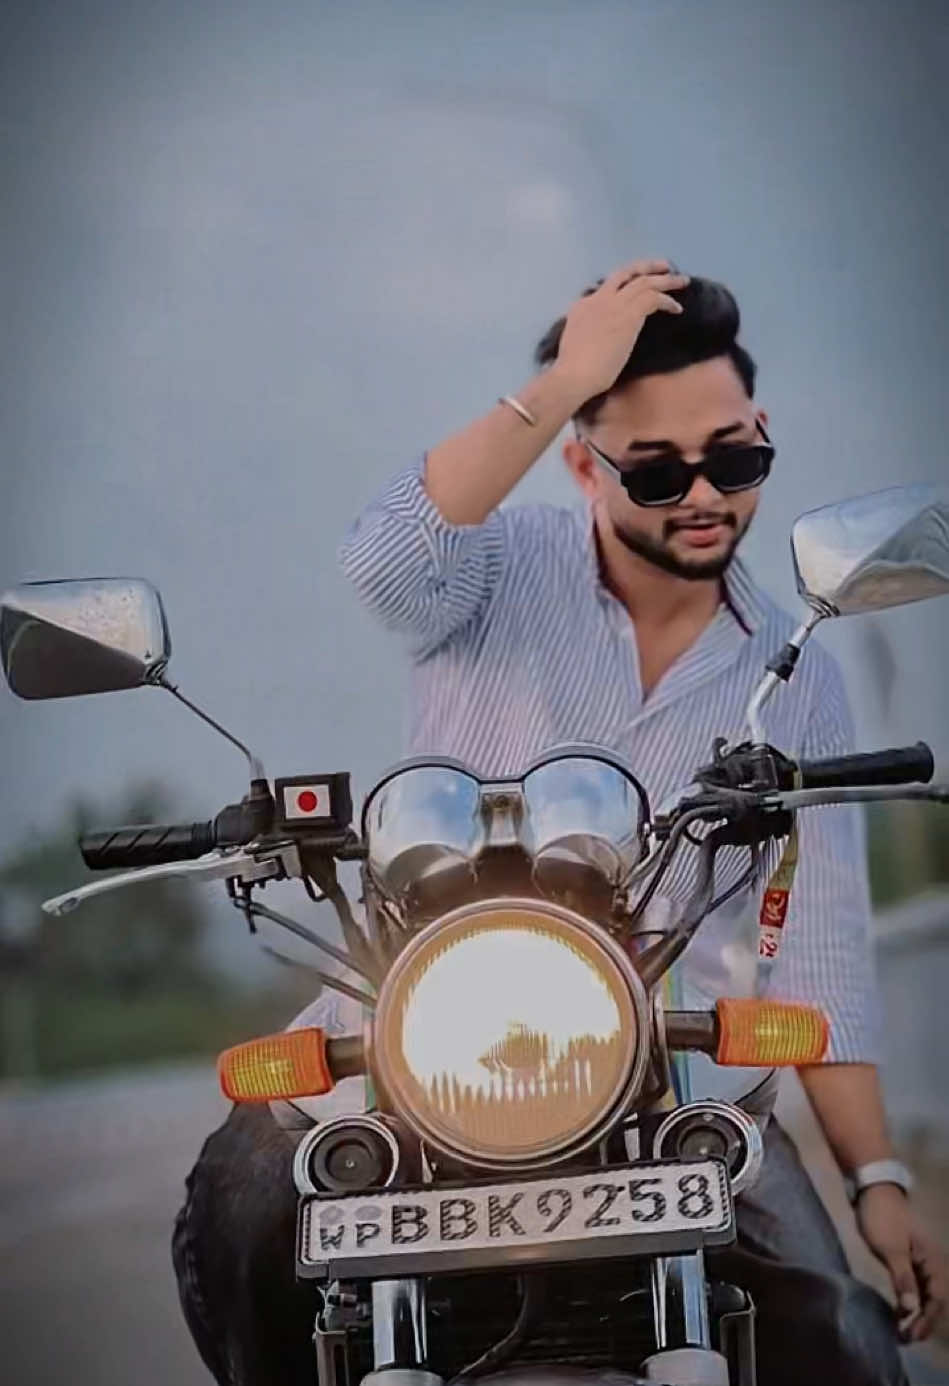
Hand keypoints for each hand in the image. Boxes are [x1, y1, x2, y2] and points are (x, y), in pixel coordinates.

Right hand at [553, 258, 689, 399]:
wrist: (574, 375)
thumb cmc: (573, 371)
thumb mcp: (577, 343)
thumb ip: (590, 333)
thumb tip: (602, 338)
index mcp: (583, 306)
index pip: (607, 288)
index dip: (626, 285)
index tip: (639, 290)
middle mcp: (599, 298)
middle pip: (626, 273)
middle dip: (647, 267)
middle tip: (665, 266)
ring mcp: (614, 304)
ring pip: (644, 281)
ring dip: (666, 280)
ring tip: (682, 281)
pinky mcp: (629, 315)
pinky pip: (654, 298)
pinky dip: (668, 301)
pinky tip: (677, 309)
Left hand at [856, 1184, 946, 1341]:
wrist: (873, 1189)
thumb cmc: (883, 1216)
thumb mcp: (891, 1248)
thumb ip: (902, 1279)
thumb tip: (911, 1309)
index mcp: (932, 1261)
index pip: (937, 1299)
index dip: (926, 1320)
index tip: (911, 1335)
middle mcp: (931, 1264)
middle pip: (934, 1301)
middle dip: (923, 1322)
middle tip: (905, 1339)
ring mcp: (919, 1263)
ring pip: (925, 1296)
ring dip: (917, 1315)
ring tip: (902, 1332)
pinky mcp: (907, 1261)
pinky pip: (914, 1288)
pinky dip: (909, 1303)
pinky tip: (898, 1313)